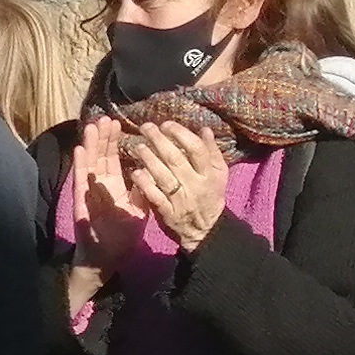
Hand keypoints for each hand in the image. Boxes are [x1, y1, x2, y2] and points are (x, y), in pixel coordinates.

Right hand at [69, 117, 147, 264]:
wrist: (107, 258)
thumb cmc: (122, 237)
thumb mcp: (138, 211)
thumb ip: (142, 192)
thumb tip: (149, 172)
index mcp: (114, 187)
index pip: (113, 160)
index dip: (114, 142)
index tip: (117, 124)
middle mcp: (99, 187)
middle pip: (100, 157)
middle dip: (103, 138)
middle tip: (105, 118)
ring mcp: (88, 193)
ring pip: (89, 164)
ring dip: (91, 146)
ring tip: (93, 126)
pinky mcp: (81, 202)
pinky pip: (80, 181)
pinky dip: (80, 165)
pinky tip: (80, 149)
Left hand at [118, 118, 230, 249]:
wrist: (206, 229)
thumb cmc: (211, 194)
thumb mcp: (219, 173)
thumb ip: (212, 151)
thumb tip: (205, 129)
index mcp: (209, 173)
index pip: (196, 150)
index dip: (181, 134)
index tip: (166, 124)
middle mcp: (195, 185)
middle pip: (176, 160)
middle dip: (159, 141)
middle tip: (146, 127)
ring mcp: (181, 200)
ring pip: (164, 176)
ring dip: (149, 160)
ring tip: (138, 146)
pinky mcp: (168, 212)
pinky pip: (155, 196)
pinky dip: (145, 184)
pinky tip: (136, 173)